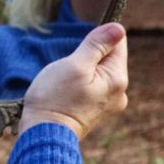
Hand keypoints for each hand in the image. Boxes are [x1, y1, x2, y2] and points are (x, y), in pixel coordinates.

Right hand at [18, 23, 128, 139]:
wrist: (43, 135)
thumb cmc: (56, 98)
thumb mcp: (75, 64)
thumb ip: (97, 45)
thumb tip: (118, 28)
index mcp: (118, 79)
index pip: (117, 43)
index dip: (98, 38)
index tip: (81, 48)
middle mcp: (119, 92)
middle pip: (107, 58)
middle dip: (87, 56)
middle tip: (68, 70)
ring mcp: (109, 104)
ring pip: (97, 71)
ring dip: (81, 70)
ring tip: (65, 83)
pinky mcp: (97, 110)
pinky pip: (91, 85)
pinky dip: (79, 83)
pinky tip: (66, 93)